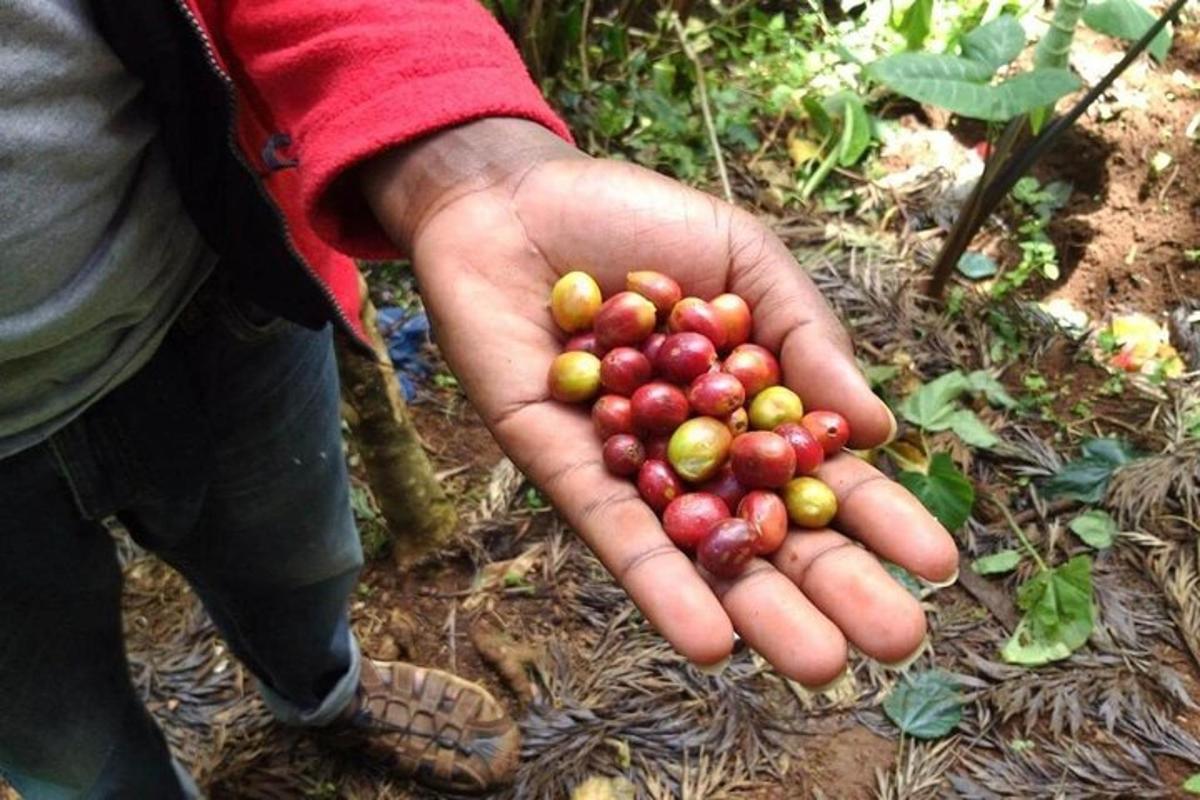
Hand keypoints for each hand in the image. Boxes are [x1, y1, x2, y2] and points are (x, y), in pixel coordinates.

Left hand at [360, 119, 957, 685]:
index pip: (821, 470)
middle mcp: (696, 449)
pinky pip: (617, 536)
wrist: (512, 197)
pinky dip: (661, 586)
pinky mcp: (564, 471)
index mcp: (749, 401)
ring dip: (758, 609)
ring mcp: (633, 467)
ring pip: (702, 551)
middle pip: (770, 528)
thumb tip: (877, 428)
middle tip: (895, 642)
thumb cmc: (636, 219)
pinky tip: (710, 641)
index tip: (938, 563)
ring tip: (820, 662)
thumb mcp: (744, 260)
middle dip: (831, 585)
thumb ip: (805, 336)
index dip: (877, 516)